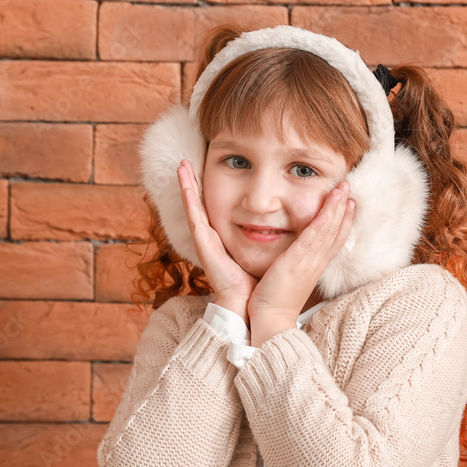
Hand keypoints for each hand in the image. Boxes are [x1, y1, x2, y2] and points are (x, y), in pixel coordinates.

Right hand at [177, 159, 255, 320]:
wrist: (249, 305)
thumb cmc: (257, 282)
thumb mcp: (263, 252)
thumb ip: (269, 239)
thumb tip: (285, 225)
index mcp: (226, 238)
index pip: (219, 207)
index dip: (210, 190)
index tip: (210, 169)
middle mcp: (214, 237)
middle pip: (202, 204)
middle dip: (193, 182)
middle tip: (186, 161)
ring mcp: (207, 241)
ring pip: (194, 207)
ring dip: (186, 185)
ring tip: (181, 165)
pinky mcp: (205, 246)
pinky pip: (196, 219)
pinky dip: (189, 200)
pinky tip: (185, 185)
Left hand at [247, 181, 355, 345]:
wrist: (272, 320)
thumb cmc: (276, 301)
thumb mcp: (290, 277)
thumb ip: (295, 263)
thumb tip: (295, 254)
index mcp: (316, 265)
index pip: (334, 239)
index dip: (344, 221)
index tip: (350, 204)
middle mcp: (316, 262)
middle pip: (335, 231)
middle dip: (343, 208)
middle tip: (349, 187)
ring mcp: (308, 262)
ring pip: (327, 231)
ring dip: (336, 208)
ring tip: (342, 190)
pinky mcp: (295, 263)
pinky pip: (311, 240)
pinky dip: (321, 224)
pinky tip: (327, 210)